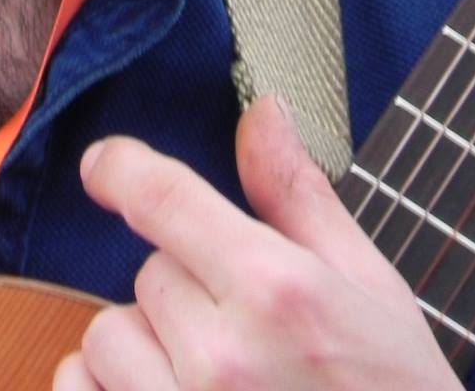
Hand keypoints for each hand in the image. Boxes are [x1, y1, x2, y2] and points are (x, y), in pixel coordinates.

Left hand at [53, 96, 458, 389]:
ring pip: (109, 336)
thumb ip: (299, 198)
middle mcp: (222, 355)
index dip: (120, 168)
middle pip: (148, 272)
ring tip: (213, 385)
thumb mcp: (370, 291)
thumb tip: (263, 111)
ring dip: (146, 351)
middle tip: (250, 338)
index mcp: (277, 291)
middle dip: (187, 291)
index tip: (103, 165)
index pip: (162, 197)